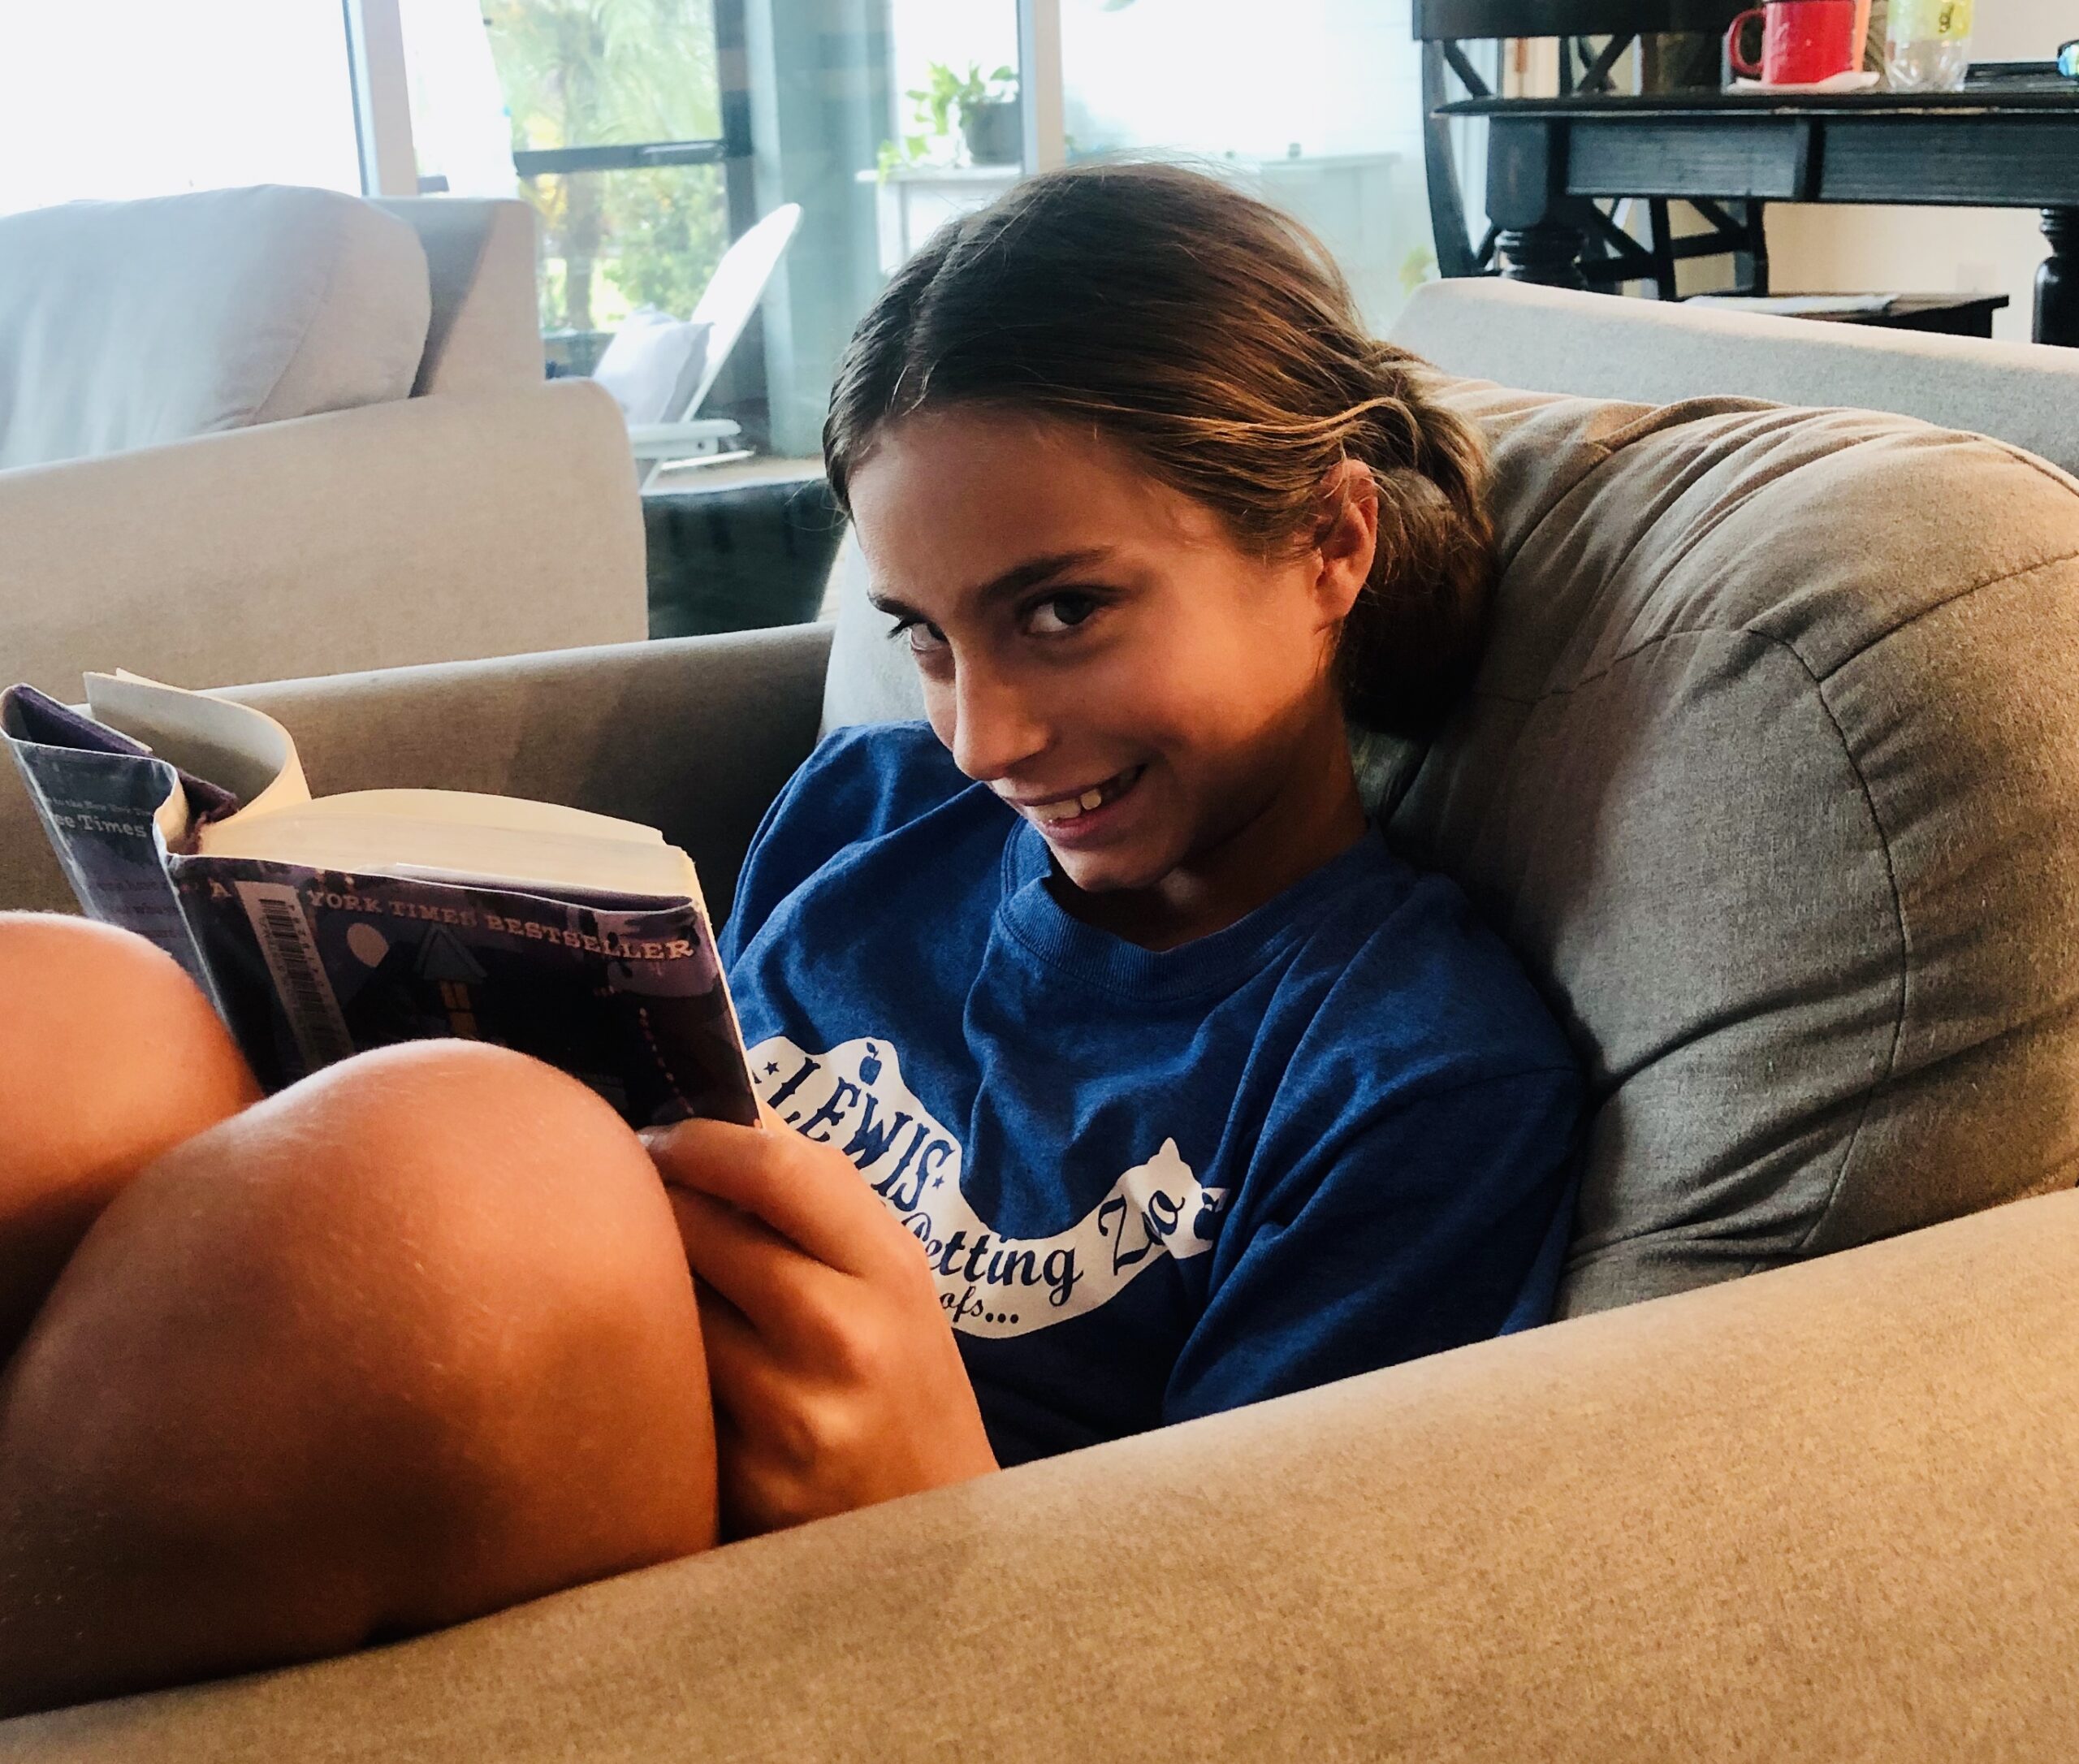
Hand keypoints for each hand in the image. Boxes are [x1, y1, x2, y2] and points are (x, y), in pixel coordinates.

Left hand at [644, 1107, 998, 1537]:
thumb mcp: (898, 1285)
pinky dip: (649, 1369)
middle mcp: (841, 1337)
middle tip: (631, 1202)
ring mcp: (786, 1414)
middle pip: (702, 1230)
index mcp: (888, 1273)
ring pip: (670, 1311)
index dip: (702, 1141)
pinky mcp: (738, 1481)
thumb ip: (825, 1205)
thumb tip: (730, 1117)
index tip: (661, 1139)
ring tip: (643, 1284)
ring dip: (644, 1287)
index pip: (779, 1170)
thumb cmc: (905, 1386)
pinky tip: (655, 1371)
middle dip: (654, 1205)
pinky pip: (663, 1392)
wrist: (930, 1538)